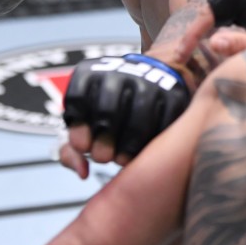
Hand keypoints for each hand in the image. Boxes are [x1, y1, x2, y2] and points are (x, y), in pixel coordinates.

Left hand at [59, 53, 189, 176]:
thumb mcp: (84, 123)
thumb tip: (82, 171)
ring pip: (137, 123)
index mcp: (90, 73)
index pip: (77, 100)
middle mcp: (119, 72)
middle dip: (102, 145)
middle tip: (104, 155)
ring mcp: (149, 82)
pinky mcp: (173, 95)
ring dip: (126, 150)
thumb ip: (72, 151)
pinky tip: (142, 148)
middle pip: (107, 113)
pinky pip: (163, 127)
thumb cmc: (109, 110)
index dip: (78, 131)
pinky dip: (151, 145)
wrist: (151, 80)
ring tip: (122, 158)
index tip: (83, 145)